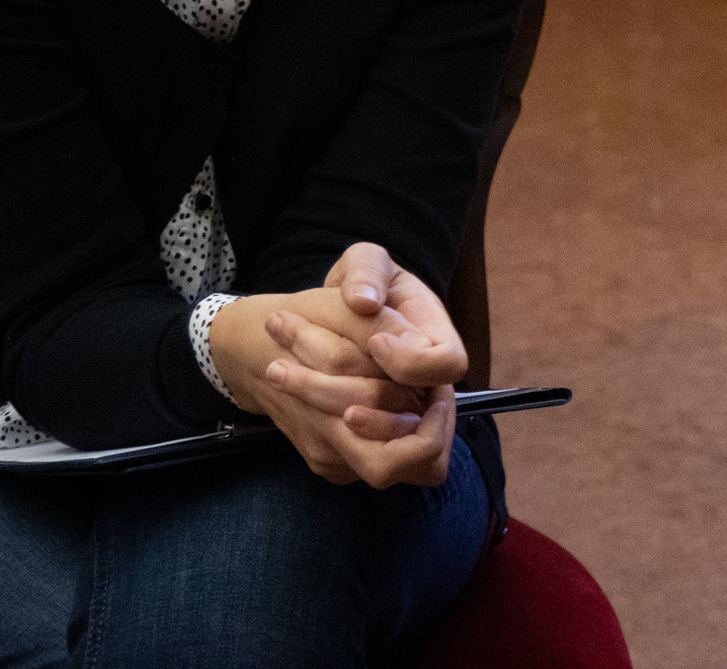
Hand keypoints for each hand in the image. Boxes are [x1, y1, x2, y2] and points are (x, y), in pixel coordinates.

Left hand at [210, 242, 463, 488]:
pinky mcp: (365, 453)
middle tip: (291, 365)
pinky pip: (348, 464)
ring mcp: (401, 431)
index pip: (449, 367)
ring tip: (277, 369)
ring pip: (377, 459)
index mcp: (438, 348)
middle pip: (409, 430)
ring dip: (319, 412)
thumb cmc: (358, 291)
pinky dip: (310, 426)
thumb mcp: (366, 262)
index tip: (375, 343)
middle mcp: (430, 397)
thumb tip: (364, 303)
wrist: (328, 328)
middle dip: (343, 395)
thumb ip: (368, 270)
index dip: (412, 363)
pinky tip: (283, 387)